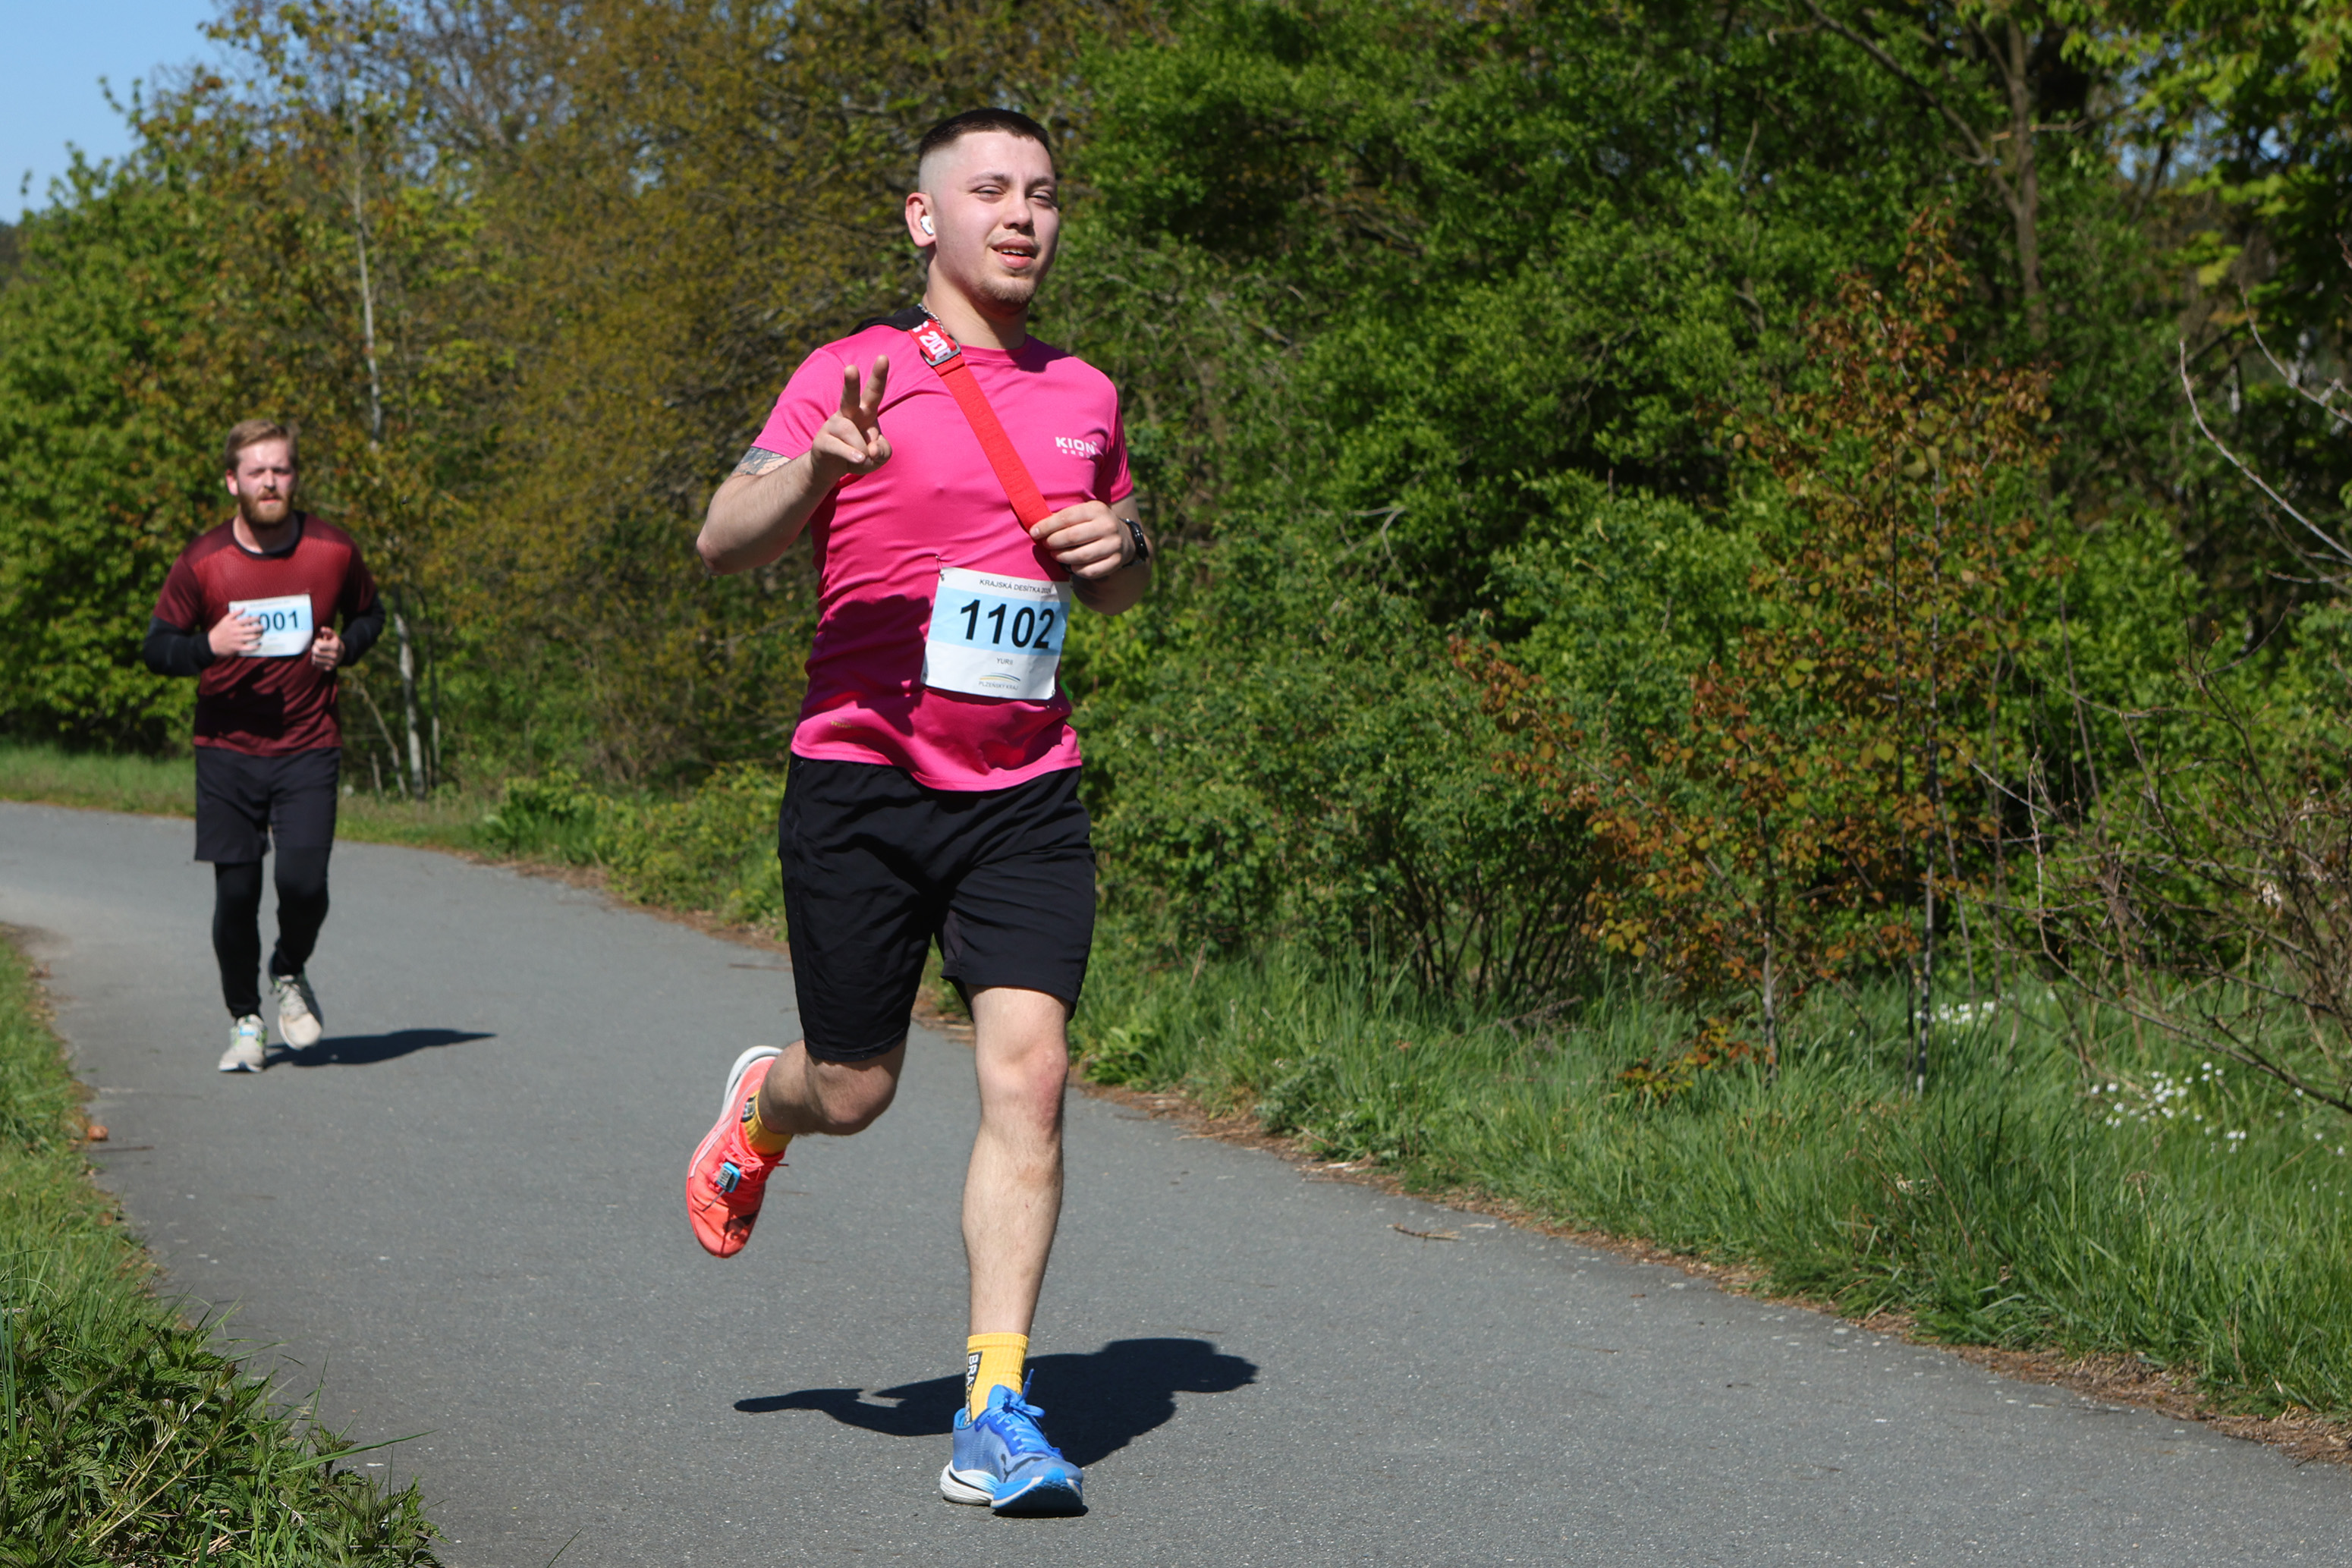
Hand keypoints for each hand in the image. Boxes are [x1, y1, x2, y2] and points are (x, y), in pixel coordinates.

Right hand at [208, 612, 261, 657]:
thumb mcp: (225, 620)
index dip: (255, 618)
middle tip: (263, 627)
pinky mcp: (238, 648)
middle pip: (252, 629)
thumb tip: (244, 608)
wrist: (211, 643)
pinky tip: (259, 644)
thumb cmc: (220, 630)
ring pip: (253, 637)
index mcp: (234, 624)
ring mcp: (238, 640)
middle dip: (260, 627)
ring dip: (259, 635)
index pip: (247, 620)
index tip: (259, 617)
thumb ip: (235, 614)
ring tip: (261, 634)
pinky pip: (250, 647)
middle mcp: (237, 631)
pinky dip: (256, 646)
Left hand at [309, 626, 343, 668]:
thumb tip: (322, 629)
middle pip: (315, 651)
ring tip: (319, 652)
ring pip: (314, 658)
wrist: (343, 654)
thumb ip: (328, 631)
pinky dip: (315, 660)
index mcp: (336, 646)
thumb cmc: (335, 643)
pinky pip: (315, 664)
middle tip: (317, 647)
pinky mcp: (328, 668)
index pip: (319, 644)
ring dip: (314, 654)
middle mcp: (334, 655)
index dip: (317, 641)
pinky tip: (320, 657)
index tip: (320, 641)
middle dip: (314, 648)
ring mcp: (332, 663)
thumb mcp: (334, 636)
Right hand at [808, 356, 891, 483]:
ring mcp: (833, 425)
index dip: (879, 376)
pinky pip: (838, 447)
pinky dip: (851, 455)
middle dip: (851, 383)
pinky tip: (858, 459)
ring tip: (864, 459)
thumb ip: (883, 451)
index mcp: (865, 412)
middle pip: (850, 397)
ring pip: (850, 432)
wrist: (829, 468)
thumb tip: (872, 449)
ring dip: (862, 450)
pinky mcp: (821, 441)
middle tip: (850, 368)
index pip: (874, 392)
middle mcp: (848, 413)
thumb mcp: (878, 457)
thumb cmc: (859, 455)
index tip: (883, 357)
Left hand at [1030, 501, 1134, 581]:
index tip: (1034, 532)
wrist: (1123, 537)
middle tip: (1046, 545)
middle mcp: (1107, 526)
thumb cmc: (1092, 524)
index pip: (1066, 518)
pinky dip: (1077, 570)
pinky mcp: (1116, 561)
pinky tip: (1071, 565)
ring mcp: (1114, 544)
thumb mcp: (1083, 513)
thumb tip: (1037, 529)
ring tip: (1055, 555)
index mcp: (1096, 509)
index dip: (1047, 526)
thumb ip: (1064, 517)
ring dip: (1062, 557)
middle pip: (1072, 537)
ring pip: (1081, 556)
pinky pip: (1090, 570)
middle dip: (1053, 542)